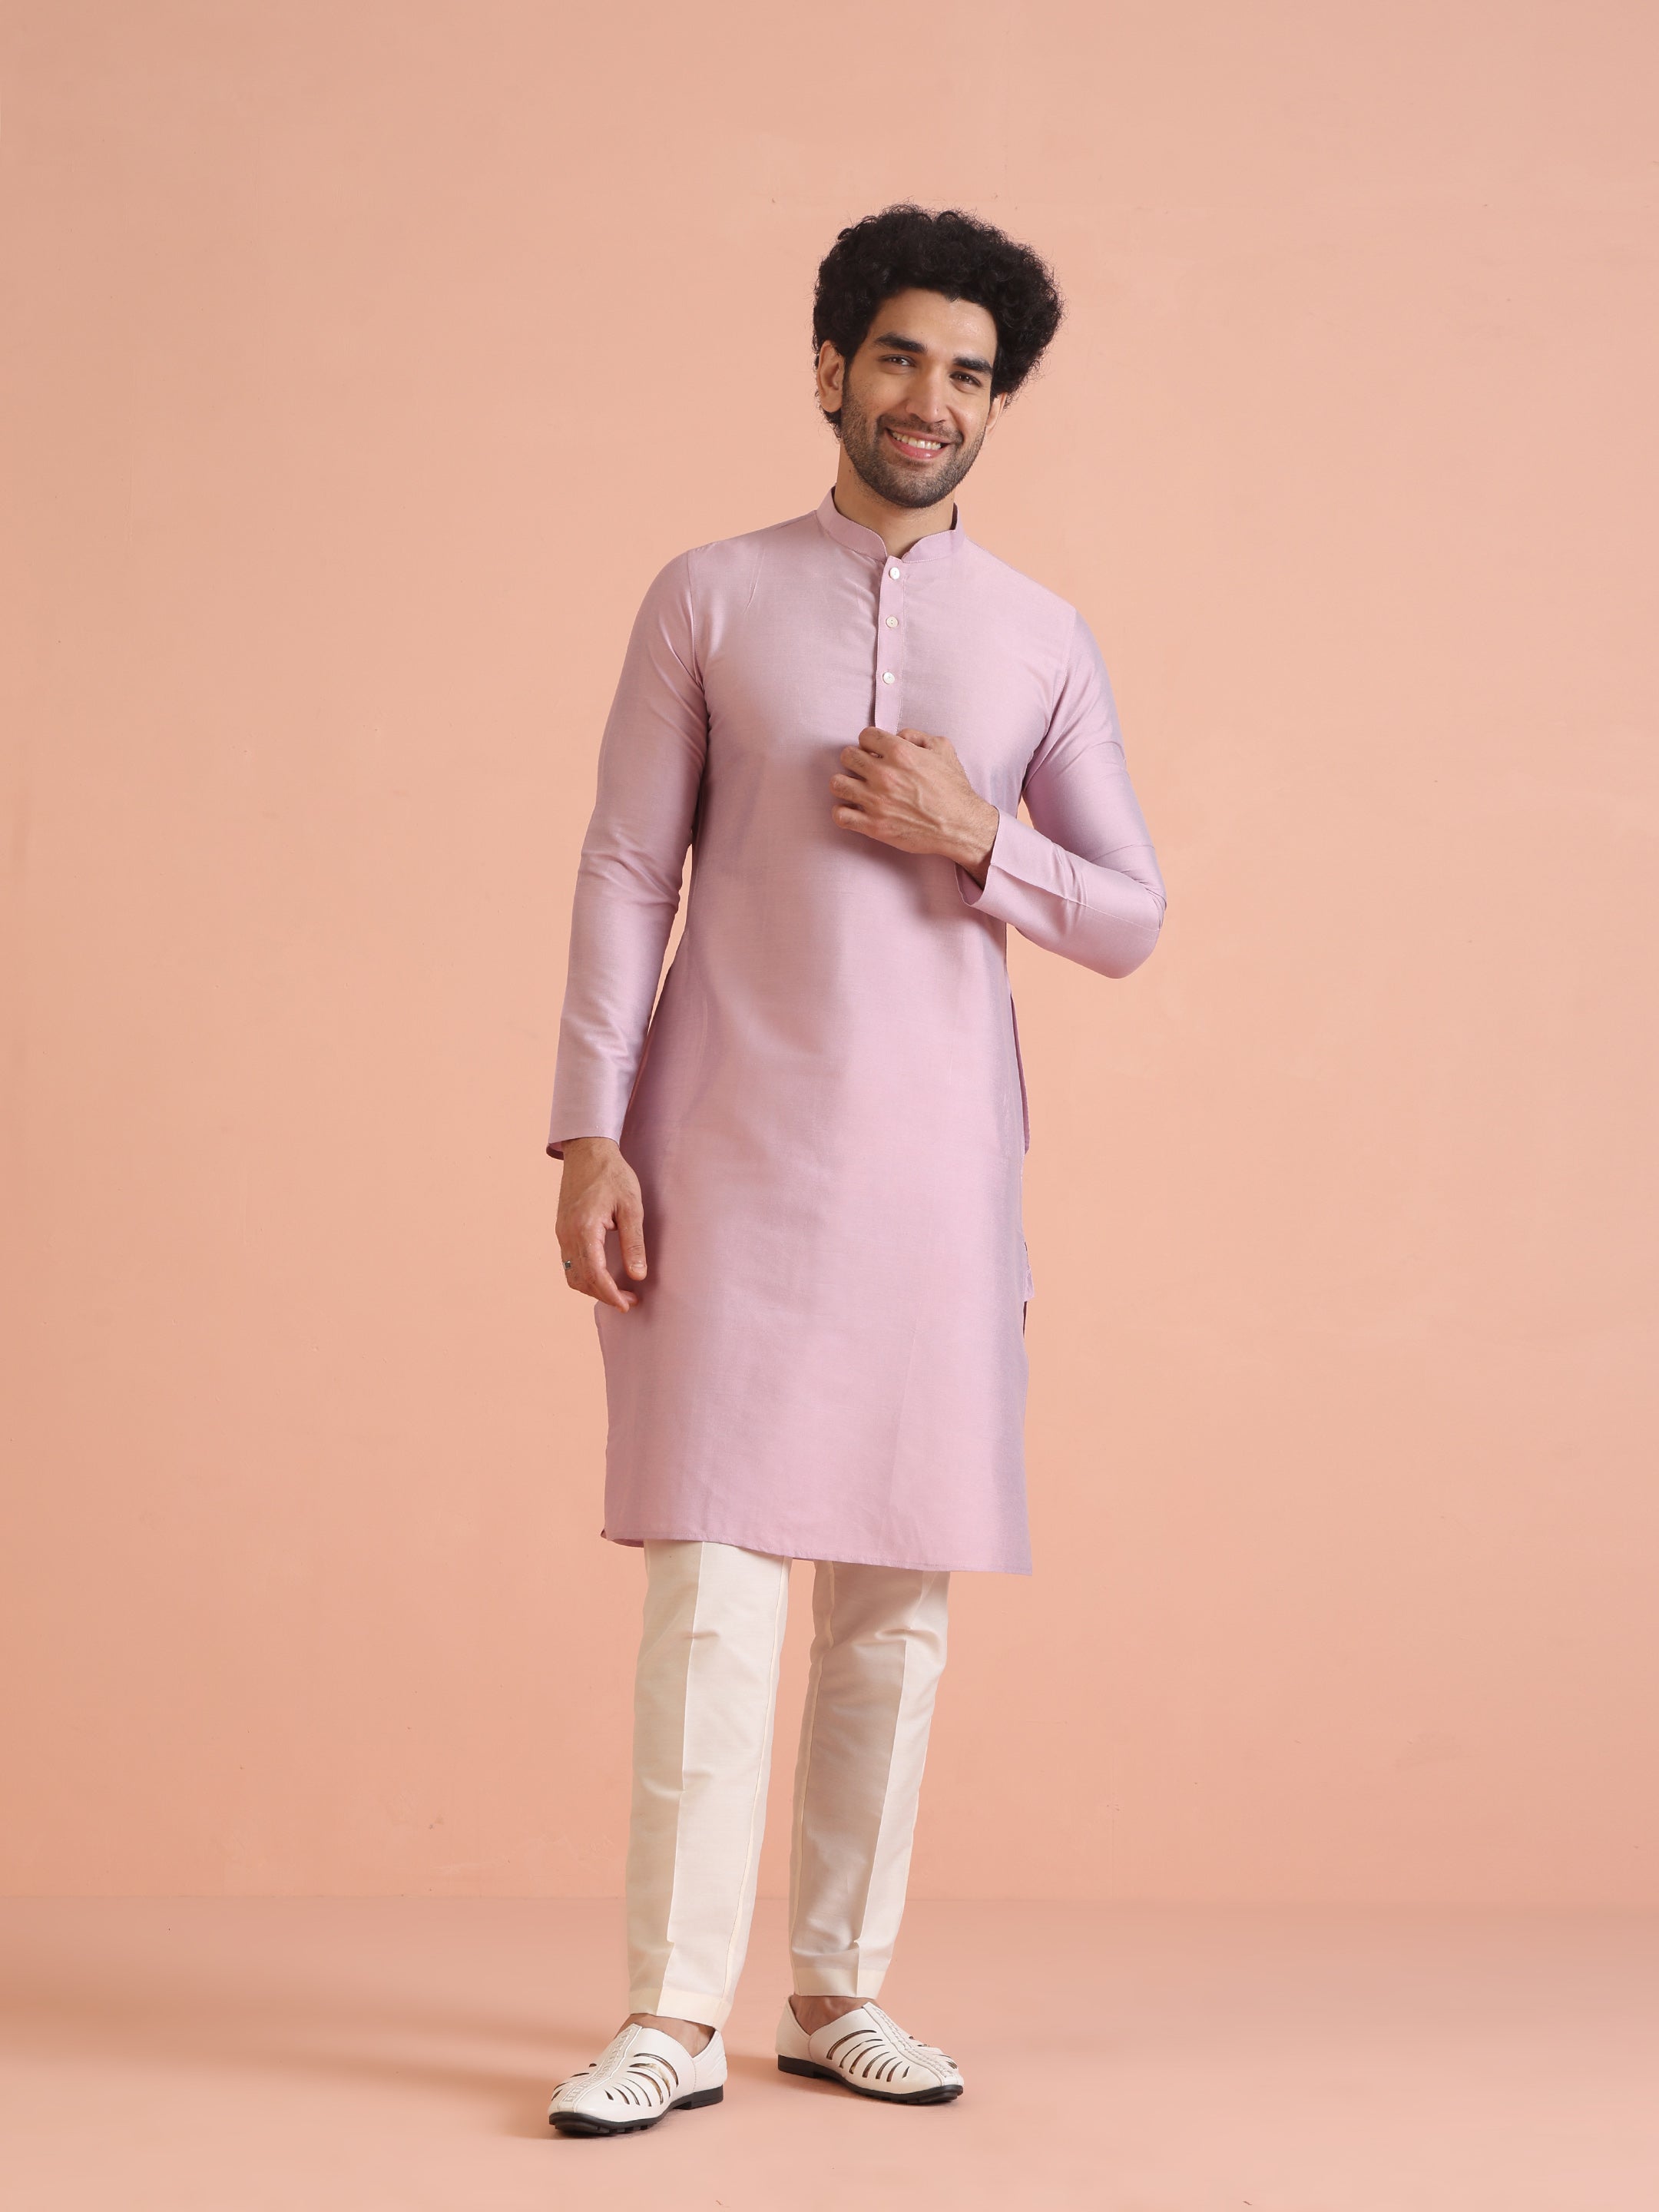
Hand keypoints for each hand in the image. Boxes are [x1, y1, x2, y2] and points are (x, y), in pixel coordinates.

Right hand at [556, 1137, 646, 1311]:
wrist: (588, 1151)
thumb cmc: (612, 1175)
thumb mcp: (631, 1207)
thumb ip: (633, 1243)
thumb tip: (637, 1275)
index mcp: (584, 1229)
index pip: (594, 1275)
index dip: (611, 1295)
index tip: (628, 1304)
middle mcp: (567, 1234)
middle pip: (581, 1279)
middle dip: (604, 1295)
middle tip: (629, 1300)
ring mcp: (561, 1233)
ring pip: (571, 1274)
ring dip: (592, 1288)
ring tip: (617, 1291)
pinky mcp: (562, 1229)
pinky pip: (568, 1262)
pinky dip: (584, 1276)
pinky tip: (602, 1275)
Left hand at [830, 726, 999, 880]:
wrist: (960, 826)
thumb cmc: (954, 788)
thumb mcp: (943, 749)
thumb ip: (917, 735)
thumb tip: (898, 735)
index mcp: (900, 752)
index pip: (864, 735)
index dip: (869, 742)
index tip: (875, 752)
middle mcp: (884, 774)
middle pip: (847, 757)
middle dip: (854, 760)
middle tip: (864, 769)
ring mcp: (876, 801)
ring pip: (837, 784)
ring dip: (845, 784)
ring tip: (856, 789)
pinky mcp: (874, 826)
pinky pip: (840, 815)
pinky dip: (843, 812)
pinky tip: (854, 810)